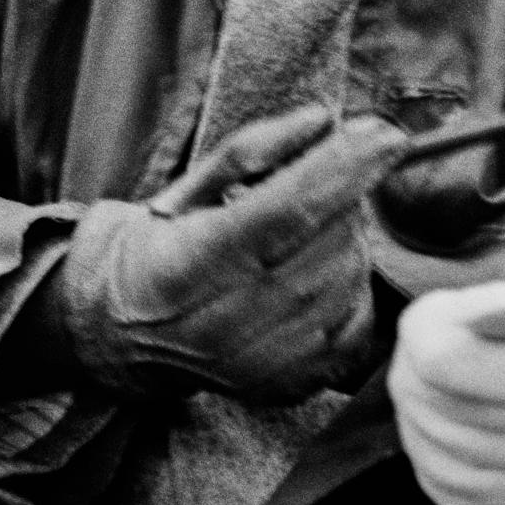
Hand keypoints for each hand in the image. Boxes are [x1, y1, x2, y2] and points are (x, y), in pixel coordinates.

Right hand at [52, 105, 405, 400]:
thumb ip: (256, 147)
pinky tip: (316, 274)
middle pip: (328, 242)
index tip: (389, 135)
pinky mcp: (284, 385)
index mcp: (191, 263)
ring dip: (346, 241)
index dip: (345, 169)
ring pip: (349, 278)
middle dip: (342, 199)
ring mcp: (258, 363)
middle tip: (317, 187)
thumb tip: (325, 120)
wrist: (116, 332)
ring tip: (304, 234)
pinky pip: (356, 322)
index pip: (287, 210)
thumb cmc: (159, 244)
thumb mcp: (190, 184)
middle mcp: (225, 322)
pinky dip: (351, 287)